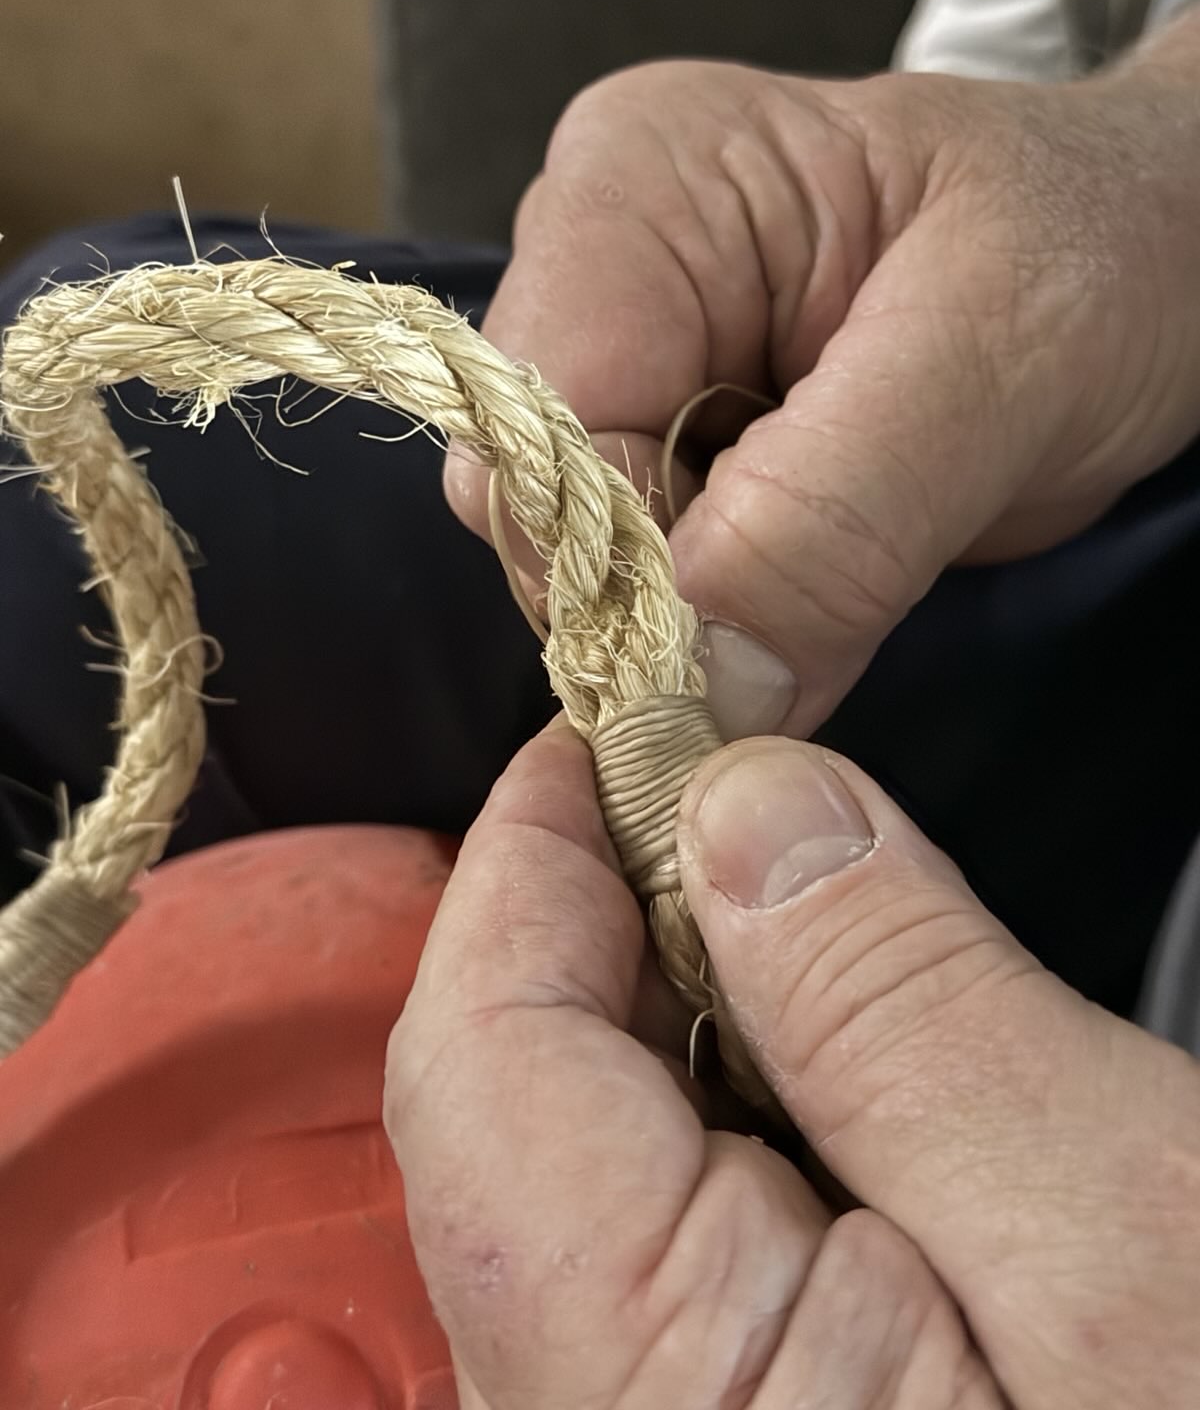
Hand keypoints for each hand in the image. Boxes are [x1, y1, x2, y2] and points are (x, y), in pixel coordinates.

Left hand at [385, 727, 1199, 1406]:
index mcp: (638, 1386)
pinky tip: (845, 1075)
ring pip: (595, 1152)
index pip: (482, 1039)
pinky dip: (745, 1112)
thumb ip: (900, 1007)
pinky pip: (672, 1236)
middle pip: (519, 1089)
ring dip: (695, 1006)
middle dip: (622, 911)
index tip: (623, 720)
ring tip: (816, 916)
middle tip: (747, 787)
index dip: (538, 845)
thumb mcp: (1113, 1240)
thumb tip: (747, 808)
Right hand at [446, 22, 1199, 737]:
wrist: (1157, 253)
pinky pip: (639, 566)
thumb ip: (836, 516)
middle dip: (657, 597)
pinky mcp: (666, 424)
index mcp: (644, 180)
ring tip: (834, 574)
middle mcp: (599, 257)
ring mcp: (627, 345)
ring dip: (695, 613)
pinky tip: (806, 583)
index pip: (532, 418)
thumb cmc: (1099, 246)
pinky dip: (714, 618)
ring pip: (577, 548)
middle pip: (532, 491)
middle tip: (804, 628)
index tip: (728, 670)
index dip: (615, 561)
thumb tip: (694, 677)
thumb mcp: (999, 359)